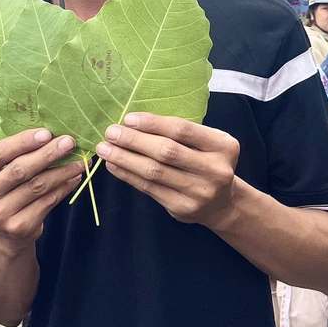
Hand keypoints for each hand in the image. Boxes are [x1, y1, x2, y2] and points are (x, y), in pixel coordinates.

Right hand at [0, 129, 84, 252]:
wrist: (4, 235)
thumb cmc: (3, 192)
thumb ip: (12, 155)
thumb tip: (48, 134)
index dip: (24, 141)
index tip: (47, 133)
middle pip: (19, 169)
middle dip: (48, 153)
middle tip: (69, 143)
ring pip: (37, 185)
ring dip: (62, 171)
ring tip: (78, 161)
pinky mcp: (19, 227)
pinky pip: (47, 201)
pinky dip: (64, 187)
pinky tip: (73, 178)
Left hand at [96, 112, 239, 228]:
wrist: (222, 204)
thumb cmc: (206, 162)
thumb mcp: (206, 143)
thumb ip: (179, 133)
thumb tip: (133, 122)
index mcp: (223, 146)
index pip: (182, 130)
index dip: (153, 123)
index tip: (128, 118)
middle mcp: (215, 170)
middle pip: (166, 151)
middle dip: (134, 141)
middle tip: (110, 132)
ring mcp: (200, 192)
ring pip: (154, 172)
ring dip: (125, 159)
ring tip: (104, 149)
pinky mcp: (183, 208)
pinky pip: (149, 188)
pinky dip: (128, 175)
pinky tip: (114, 165)